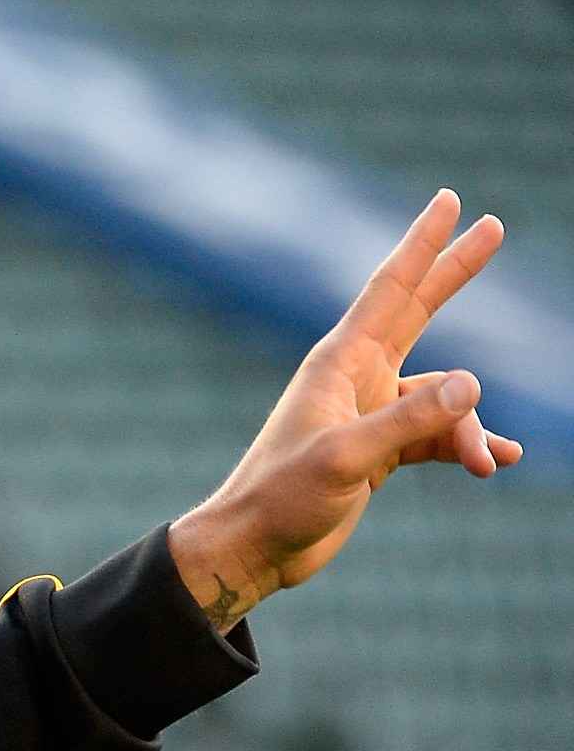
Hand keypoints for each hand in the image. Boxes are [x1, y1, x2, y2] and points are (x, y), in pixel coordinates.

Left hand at [170, 188, 523, 632]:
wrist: (255, 549)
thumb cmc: (282, 498)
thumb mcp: (347, 458)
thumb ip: (410, 421)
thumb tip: (472, 384)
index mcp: (339, 364)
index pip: (390, 289)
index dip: (422, 244)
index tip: (448, 201)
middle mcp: (357, 378)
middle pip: (418, 310)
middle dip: (456, 272)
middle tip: (495, 226)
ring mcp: (370, 412)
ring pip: (443, 397)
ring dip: (469, 428)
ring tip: (486, 463)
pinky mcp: (379, 448)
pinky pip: (438, 435)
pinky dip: (466, 445)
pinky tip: (494, 462)